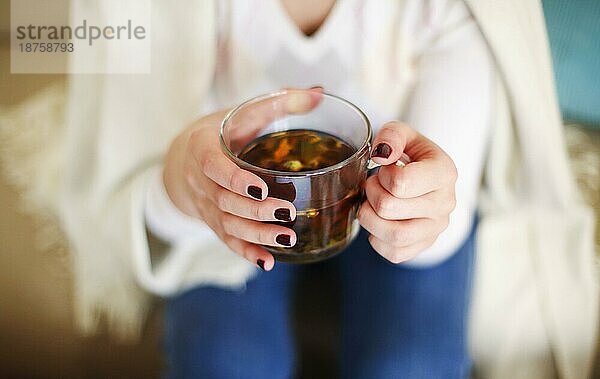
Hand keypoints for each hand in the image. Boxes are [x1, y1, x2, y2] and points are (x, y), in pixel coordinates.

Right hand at [162, 90, 321, 270]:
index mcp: (202, 150)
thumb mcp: (242, 114)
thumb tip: (319, 92)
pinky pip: (228, 241)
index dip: (235, 180)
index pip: (213, 168)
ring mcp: (206, 206)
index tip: (260, 187)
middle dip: (255, 211)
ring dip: (256, 235)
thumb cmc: (221, 132)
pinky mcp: (215, 222)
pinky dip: (247, 252)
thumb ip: (280, 103)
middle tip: (288, 212)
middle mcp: (200, 182)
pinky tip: (267, 262)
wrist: (185, 157)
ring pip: (228, 226)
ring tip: (287, 238)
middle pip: (224, 202)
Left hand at [358, 121, 457, 263]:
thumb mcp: (403, 134)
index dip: (382, 175)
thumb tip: (382, 155)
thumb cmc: (411, 155)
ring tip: (371, 205)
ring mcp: (437, 227)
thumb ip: (392, 135)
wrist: (424, 175)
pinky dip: (378, 241)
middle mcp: (446, 203)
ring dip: (370, 219)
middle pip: (389, 208)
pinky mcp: (425, 245)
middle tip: (373, 185)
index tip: (385, 169)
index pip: (400, 184)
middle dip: (370, 194)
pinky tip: (379, 223)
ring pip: (393, 236)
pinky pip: (395, 253)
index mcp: (444, 172)